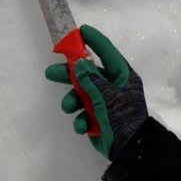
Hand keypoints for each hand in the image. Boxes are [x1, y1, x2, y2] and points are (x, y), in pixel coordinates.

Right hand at [44, 25, 147, 158]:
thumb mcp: (107, 95)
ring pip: (81, 94)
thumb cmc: (123, 118)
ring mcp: (104, 103)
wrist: (129, 150)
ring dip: (72, 100)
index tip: (80, 30)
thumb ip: (90, 78)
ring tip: (68, 106)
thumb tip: (79, 63)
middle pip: (87, 73)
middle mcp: (113, 86)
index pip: (107, 52)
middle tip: (51, 73)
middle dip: (69, 74)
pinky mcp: (97, 119)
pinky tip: (82, 125)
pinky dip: (80, 119)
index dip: (94, 40)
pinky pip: (82, 114)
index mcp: (122, 76)